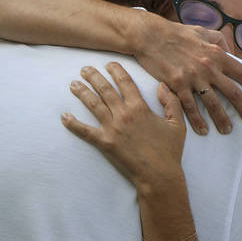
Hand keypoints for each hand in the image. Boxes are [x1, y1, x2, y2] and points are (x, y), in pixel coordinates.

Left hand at [61, 63, 185, 190]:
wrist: (159, 176)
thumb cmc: (169, 151)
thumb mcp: (177, 124)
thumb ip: (171, 103)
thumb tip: (162, 85)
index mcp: (140, 107)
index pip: (125, 82)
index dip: (116, 71)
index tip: (108, 64)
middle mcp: (124, 114)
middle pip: (105, 89)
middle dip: (93, 76)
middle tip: (84, 69)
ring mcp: (112, 129)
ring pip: (93, 105)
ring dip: (82, 93)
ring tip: (73, 84)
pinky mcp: (104, 143)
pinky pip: (84, 131)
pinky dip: (73, 124)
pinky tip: (64, 116)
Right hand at [132, 17, 241, 135]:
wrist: (150, 36)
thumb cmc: (176, 33)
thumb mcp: (202, 31)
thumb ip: (219, 41)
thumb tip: (232, 53)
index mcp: (217, 53)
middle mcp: (209, 67)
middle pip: (233, 93)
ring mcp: (193, 78)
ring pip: (214, 105)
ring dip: (223, 120)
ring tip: (227, 130)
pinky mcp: (177, 86)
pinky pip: (190, 108)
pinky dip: (198, 121)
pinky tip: (203, 130)